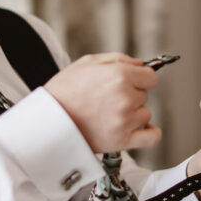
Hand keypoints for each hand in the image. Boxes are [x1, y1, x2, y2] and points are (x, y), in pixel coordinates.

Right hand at [45, 53, 160, 152]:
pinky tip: (138, 128)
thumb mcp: (88, 62)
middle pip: (145, 95)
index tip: (132, 82)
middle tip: (109, 99)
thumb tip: (141, 65)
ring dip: (133, 114)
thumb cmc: (64, 91)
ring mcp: (125, 120)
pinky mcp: (122, 140)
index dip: (140, 78)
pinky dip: (149, 133)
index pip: (151, 76)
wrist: (47, 121)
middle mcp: (125, 97)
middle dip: (131, 95)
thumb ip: (119, 59)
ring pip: (145, 114)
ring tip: (110, 114)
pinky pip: (152, 137)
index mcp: (119, 75)